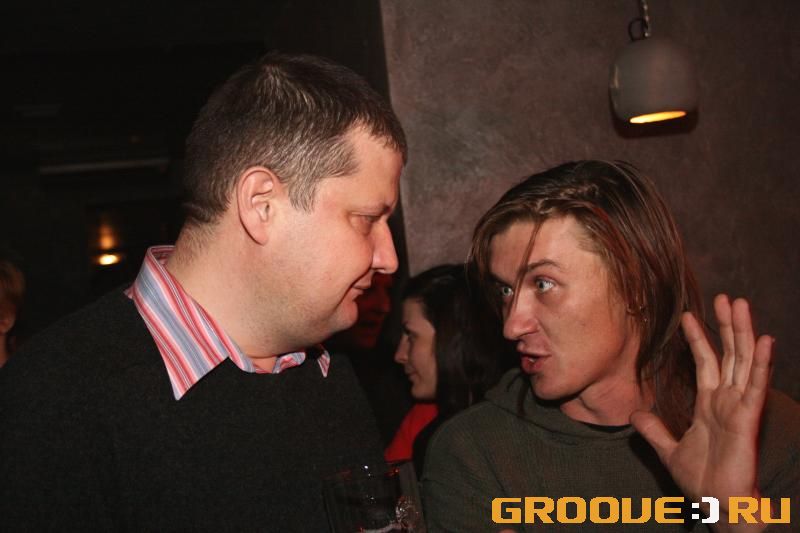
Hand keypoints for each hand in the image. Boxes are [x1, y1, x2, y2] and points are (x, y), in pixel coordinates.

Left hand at [631, 295, 772, 531]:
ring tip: (742, 305)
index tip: (689, 315)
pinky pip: (755, 386)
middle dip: (726, 326)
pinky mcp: (748, 419)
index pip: (705, 362)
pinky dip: (761, 363)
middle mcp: (726, 400)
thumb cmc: (702, 479)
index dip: (698, 338)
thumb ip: (654, 430)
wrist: (716, 504)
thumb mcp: (669, 449)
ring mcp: (739, 407)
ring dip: (743, 332)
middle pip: (729, 354)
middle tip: (726, 297)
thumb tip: (634, 414)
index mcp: (709, 404)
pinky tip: (765, 340)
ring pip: (743, 361)